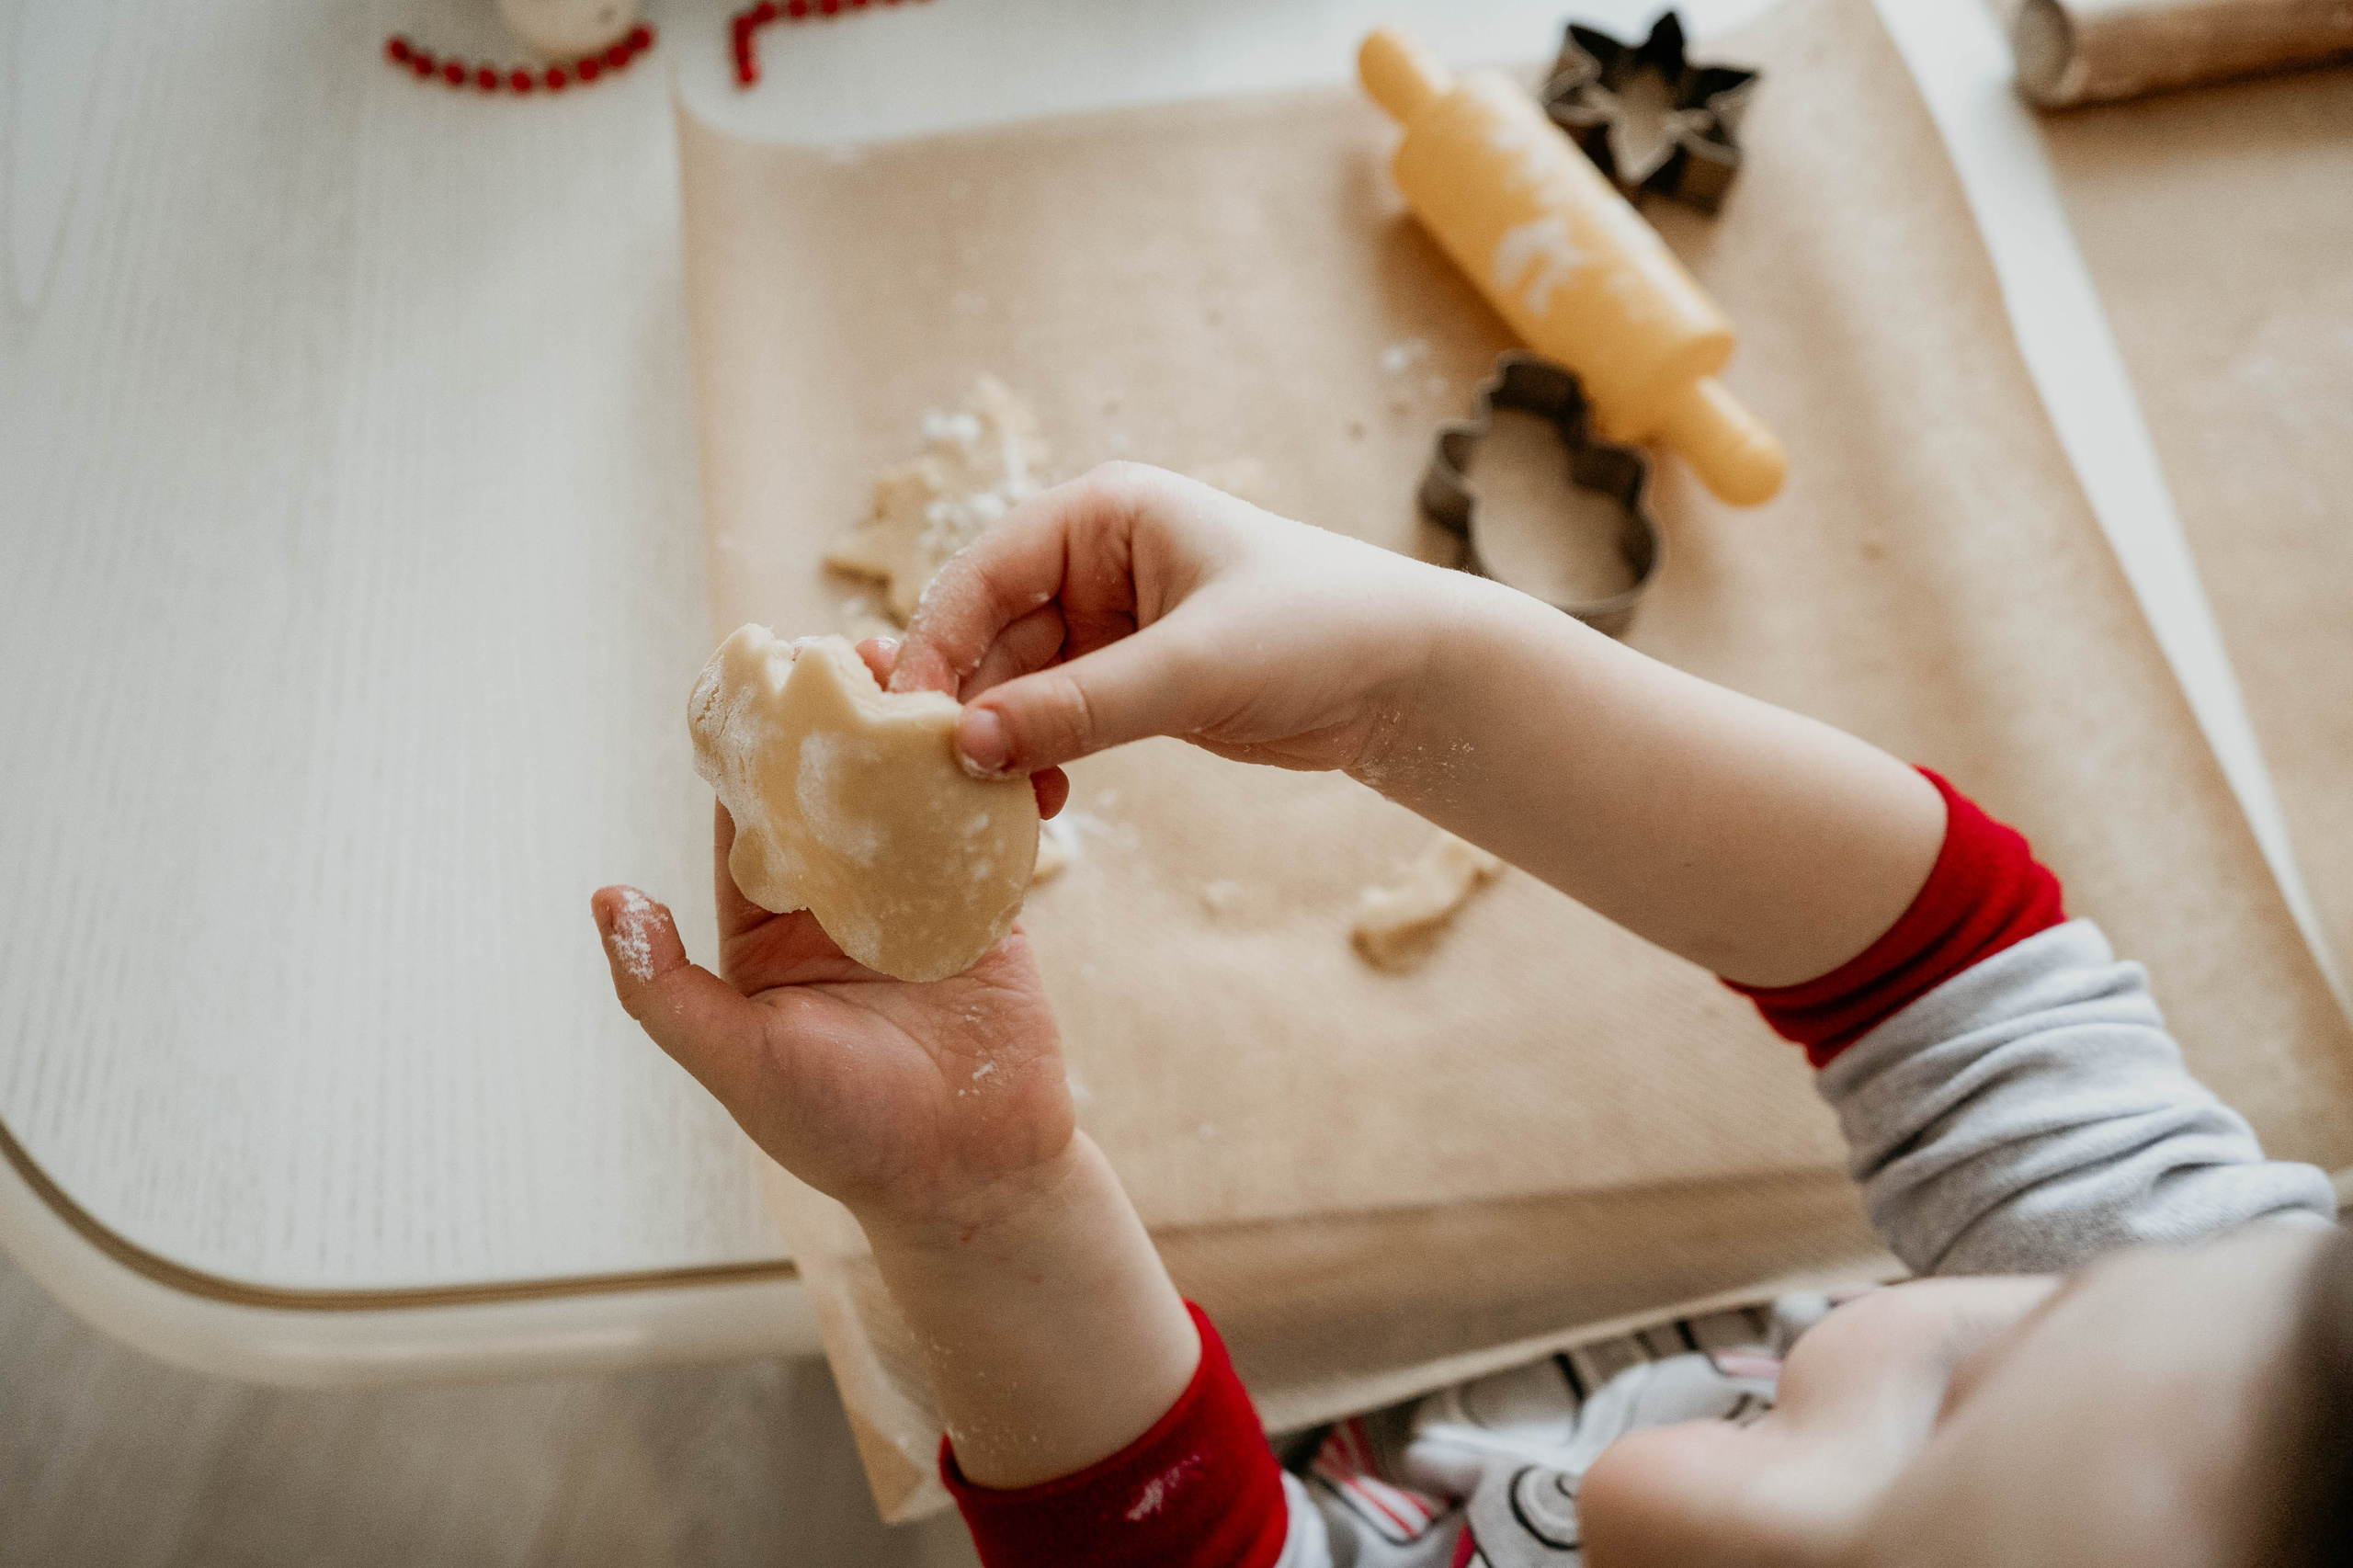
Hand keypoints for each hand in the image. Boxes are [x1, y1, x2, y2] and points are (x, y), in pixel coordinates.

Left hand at [592, 634, 1197, 1482]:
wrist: (975, 1176)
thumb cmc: (848, 1133)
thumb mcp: (740, 1062)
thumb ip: (664, 987)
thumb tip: (607, 897)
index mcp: (769, 923)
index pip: (752, 810)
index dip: (758, 740)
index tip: (768, 667)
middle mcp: (839, 900)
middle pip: (837, 781)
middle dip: (849, 713)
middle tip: (866, 647)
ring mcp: (919, 897)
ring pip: (914, 790)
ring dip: (922, 730)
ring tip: (936, 671)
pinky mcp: (988, 905)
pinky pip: (987, 825)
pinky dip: (994, 777)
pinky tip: (1001, 730)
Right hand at [890, 461, 1474, 782]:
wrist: (1410, 678)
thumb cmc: (1318, 630)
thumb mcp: (1194, 667)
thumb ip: (1081, 707)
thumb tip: (970, 748)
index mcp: (1102, 515)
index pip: (983, 576)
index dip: (936, 646)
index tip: (906, 722)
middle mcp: (1093, 562)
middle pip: (990, 637)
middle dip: (965, 708)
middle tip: (932, 782)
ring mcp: (1109, 625)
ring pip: (1018, 688)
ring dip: (1000, 745)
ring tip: (986, 806)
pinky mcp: (1130, 682)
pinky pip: (1057, 721)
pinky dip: (1039, 760)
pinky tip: (1037, 805)